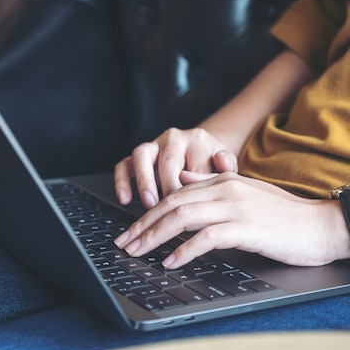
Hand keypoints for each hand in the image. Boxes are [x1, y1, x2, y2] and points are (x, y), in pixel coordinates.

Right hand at [114, 128, 237, 207]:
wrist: (202, 153)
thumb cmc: (213, 166)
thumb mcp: (226, 167)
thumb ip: (226, 166)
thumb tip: (223, 161)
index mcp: (197, 140)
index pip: (194, 165)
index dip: (193, 190)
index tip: (194, 210)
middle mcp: (173, 139)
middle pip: (168, 161)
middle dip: (168, 187)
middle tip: (172, 211)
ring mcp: (154, 146)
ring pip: (142, 156)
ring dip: (144, 182)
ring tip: (149, 203)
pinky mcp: (138, 156)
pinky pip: (124, 164)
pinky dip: (122, 181)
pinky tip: (125, 198)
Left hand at [114, 172, 349, 266]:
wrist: (323, 224)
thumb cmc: (284, 214)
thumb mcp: (244, 192)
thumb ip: (212, 183)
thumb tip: (183, 179)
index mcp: (222, 180)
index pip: (174, 193)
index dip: (148, 212)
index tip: (131, 230)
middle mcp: (224, 189)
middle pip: (171, 203)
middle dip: (143, 224)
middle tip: (124, 243)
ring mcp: (235, 207)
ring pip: (182, 217)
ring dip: (155, 236)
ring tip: (138, 251)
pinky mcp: (246, 228)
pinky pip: (206, 238)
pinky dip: (184, 250)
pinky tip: (170, 262)